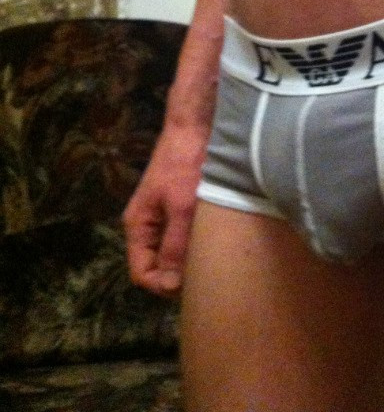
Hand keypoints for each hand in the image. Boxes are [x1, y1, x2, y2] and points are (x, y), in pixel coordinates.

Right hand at [122, 122, 209, 298]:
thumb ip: (175, 246)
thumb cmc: (187, 165)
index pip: (141, 273)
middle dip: (177, 275)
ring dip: (189, 259)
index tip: (190, 284)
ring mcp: (164, 216)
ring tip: (213, 258)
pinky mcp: (181, 208)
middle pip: (156, 266)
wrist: (197, 126)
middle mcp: (148, 225)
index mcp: (139, 225)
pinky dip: (197, 243)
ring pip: (172, 253)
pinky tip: (216, 242)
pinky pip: (184, 237)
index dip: (162, 285)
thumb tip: (171, 284)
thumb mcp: (182, 208)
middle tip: (206, 273)